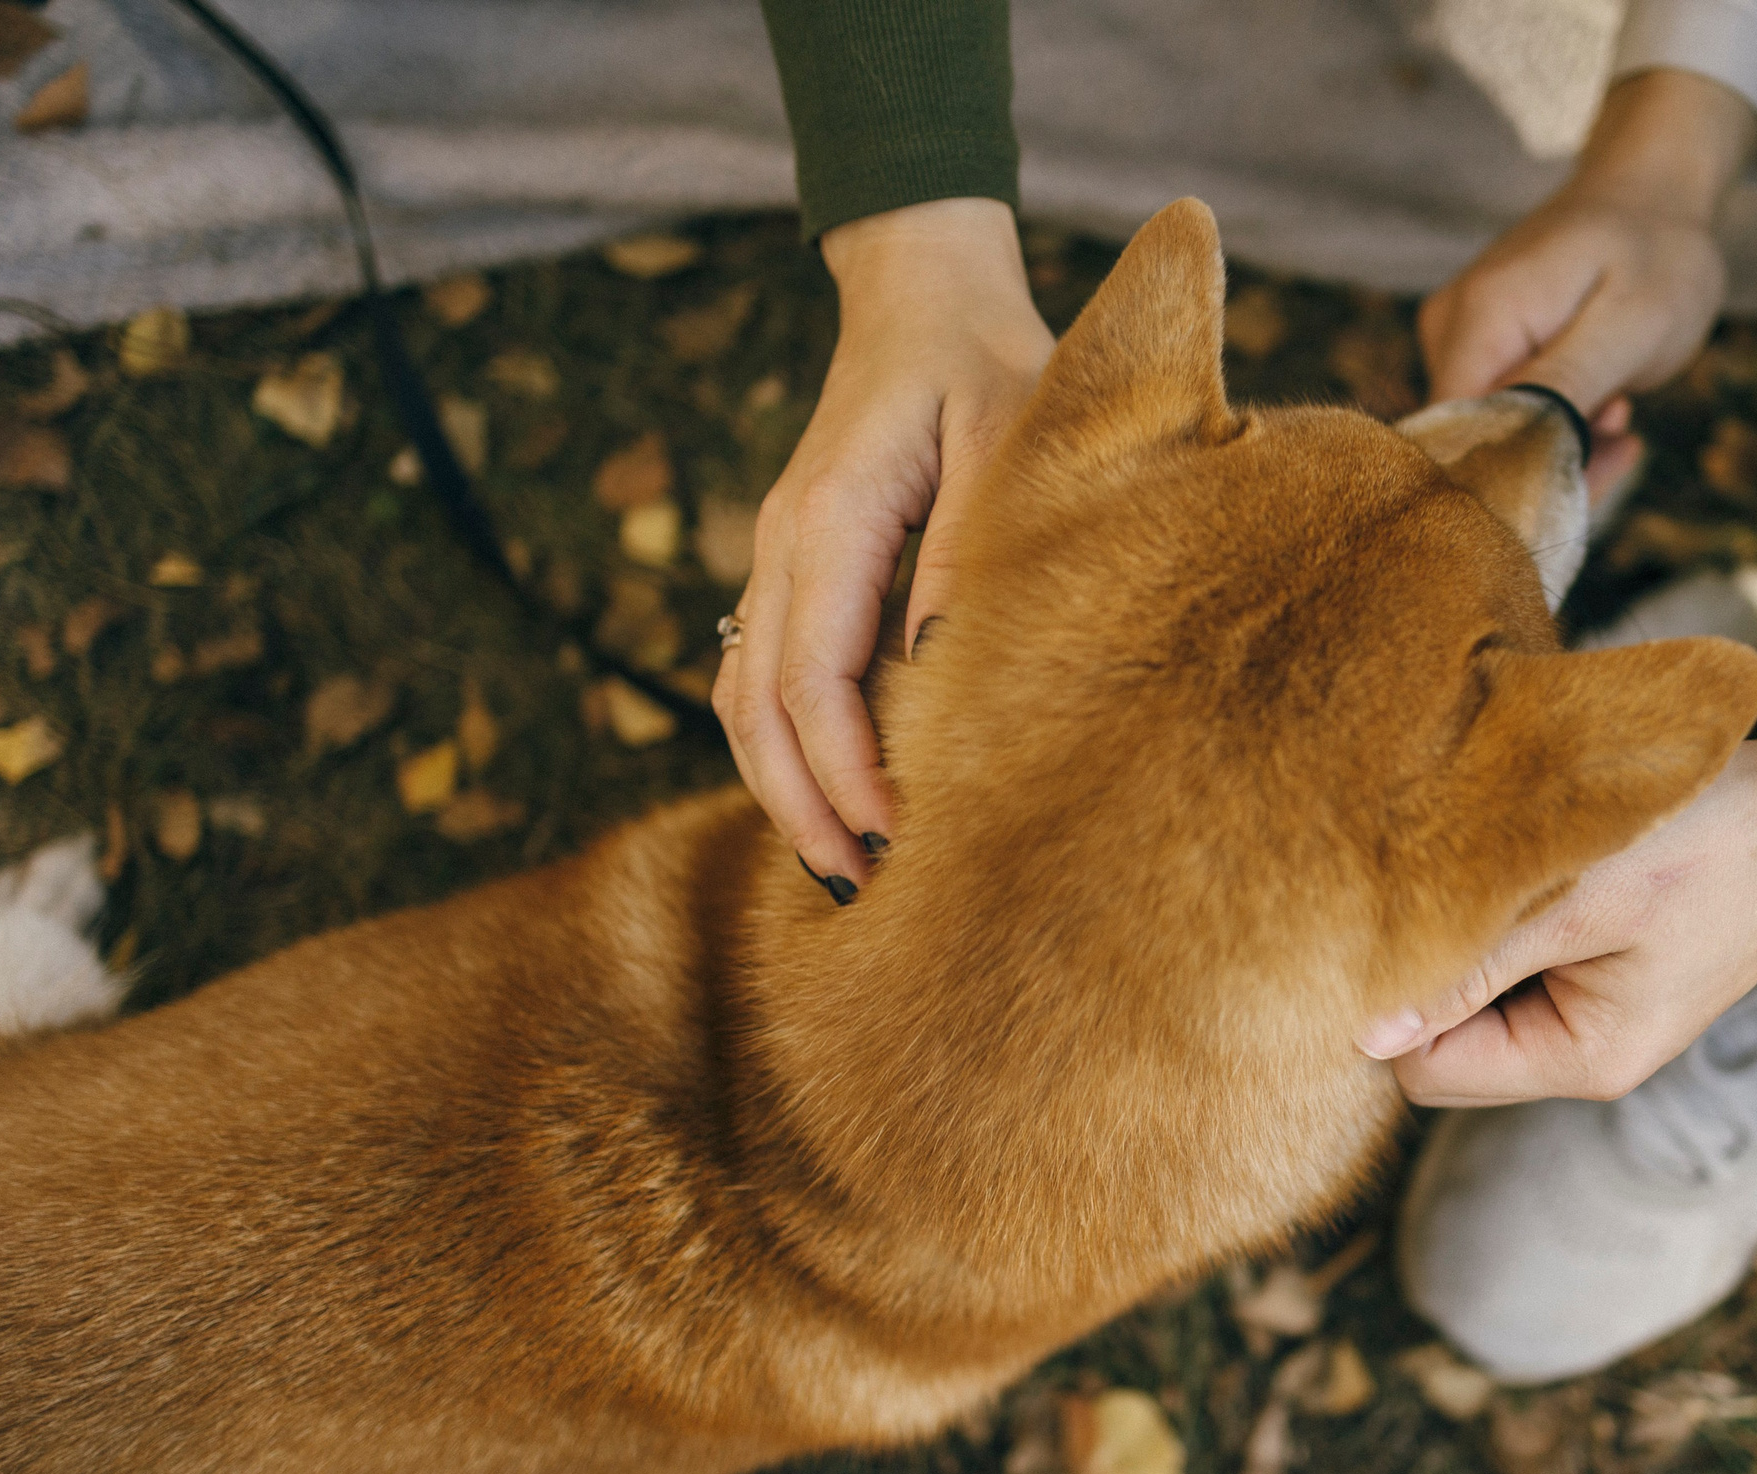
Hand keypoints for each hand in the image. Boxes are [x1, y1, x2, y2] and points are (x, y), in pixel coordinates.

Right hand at [714, 198, 1053, 888]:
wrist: (926, 298)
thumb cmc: (988, 362)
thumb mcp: (1008, 439)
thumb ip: (973, 550)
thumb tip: (946, 671)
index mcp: (832, 516)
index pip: (815, 674)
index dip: (846, 770)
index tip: (895, 838)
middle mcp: (786, 545)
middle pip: (761, 708)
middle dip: (804, 807)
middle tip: (863, 893)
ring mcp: (781, 561)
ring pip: (747, 703)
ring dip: (785, 792)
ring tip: (844, 873)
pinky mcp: (800, 574)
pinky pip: (768, 679)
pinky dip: (788, 751)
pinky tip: (835, 805)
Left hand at [1371, 738, 1756, 1104]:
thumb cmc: (1708, 843)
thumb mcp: (1578, 902)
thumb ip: (1472, 967)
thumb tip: (1364, 1036)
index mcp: (1585, 1061)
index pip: (1427, 1073)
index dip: (1390, 1009)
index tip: (1381, 922)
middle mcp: (1590, 1056)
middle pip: (1447, 1045)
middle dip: (1428, 972)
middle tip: (1434, 879)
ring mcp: (1600, 1015)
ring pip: (1479, 999)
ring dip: (1469, 937)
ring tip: (1496, 862)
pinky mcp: (1609, 972)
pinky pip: (1520, 965)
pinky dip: (1508, 918)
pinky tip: (1528, 862)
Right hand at [1419, 69, 1756, 499]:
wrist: (1652, 192)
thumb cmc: (1655, 254)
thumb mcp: (1630, 327)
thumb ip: (1563, 388)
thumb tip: (1501, 453)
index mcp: (1479, 320)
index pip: (1461, 438)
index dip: (1521, 474)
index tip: (1599, 463)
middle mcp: (1447, 330)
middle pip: (1471, 441)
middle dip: (1549, 462)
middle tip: (1622, 438)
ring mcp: (1453, 337)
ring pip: (1490, 434)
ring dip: (1560, 443)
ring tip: (1620, 408)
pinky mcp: (1472, 347)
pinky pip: (1500, 412)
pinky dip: (1556, 422)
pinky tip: (1603, 402)